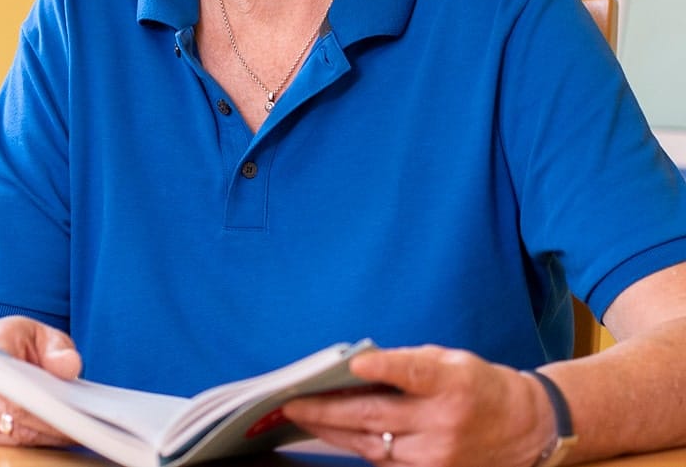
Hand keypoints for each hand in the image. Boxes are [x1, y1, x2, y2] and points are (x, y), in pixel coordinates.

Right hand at [0, 315, 82, 447]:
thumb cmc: (11, 345)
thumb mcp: (36, 332)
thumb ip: (56, 346)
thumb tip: (69, 367)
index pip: (11, 379)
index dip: (39, 397)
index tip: (69, 406)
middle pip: (20, 414)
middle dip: (57, 420)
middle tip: (92, 422)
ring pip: (22, 434)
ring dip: (54, 433)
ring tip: (87, 427)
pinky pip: (19, 442)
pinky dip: (44, 438)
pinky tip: (68, 431)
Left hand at [281, 345, 552, 466]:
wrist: (526, 429)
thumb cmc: (478, 386)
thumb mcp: (450, 360)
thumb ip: (407, 364)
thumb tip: (355, 368)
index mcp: (451, 383)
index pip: (413, 373)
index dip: (384, 367)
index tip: (356, 364)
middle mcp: (444, 422)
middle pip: (376, 416)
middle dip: (327, 410)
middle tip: (292, 402)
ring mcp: (438, 456)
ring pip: (372, 444)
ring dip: (333, 431)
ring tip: (303, 417)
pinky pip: (384, 462)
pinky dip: (356, 446)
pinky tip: (333, 433)